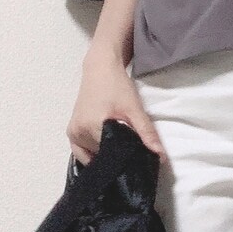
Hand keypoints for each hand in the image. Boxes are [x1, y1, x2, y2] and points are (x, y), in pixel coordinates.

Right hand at [66, 52, 168, 168]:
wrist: (100, 69)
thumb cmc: (117, 86)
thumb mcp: (134, 109)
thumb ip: (146, 133)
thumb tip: (161, 156)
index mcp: (92, 128)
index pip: (110, 157)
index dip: (124, 161)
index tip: (135, 163)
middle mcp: (78, 133)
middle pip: (101, 156)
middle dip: (115, 159)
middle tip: (129, 155)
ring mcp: (72, 133)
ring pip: (92, 155)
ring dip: (104, 156)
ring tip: (118, 150)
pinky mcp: (71, 131)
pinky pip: (82, 151)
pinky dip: (93, 153)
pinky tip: (104, 150)